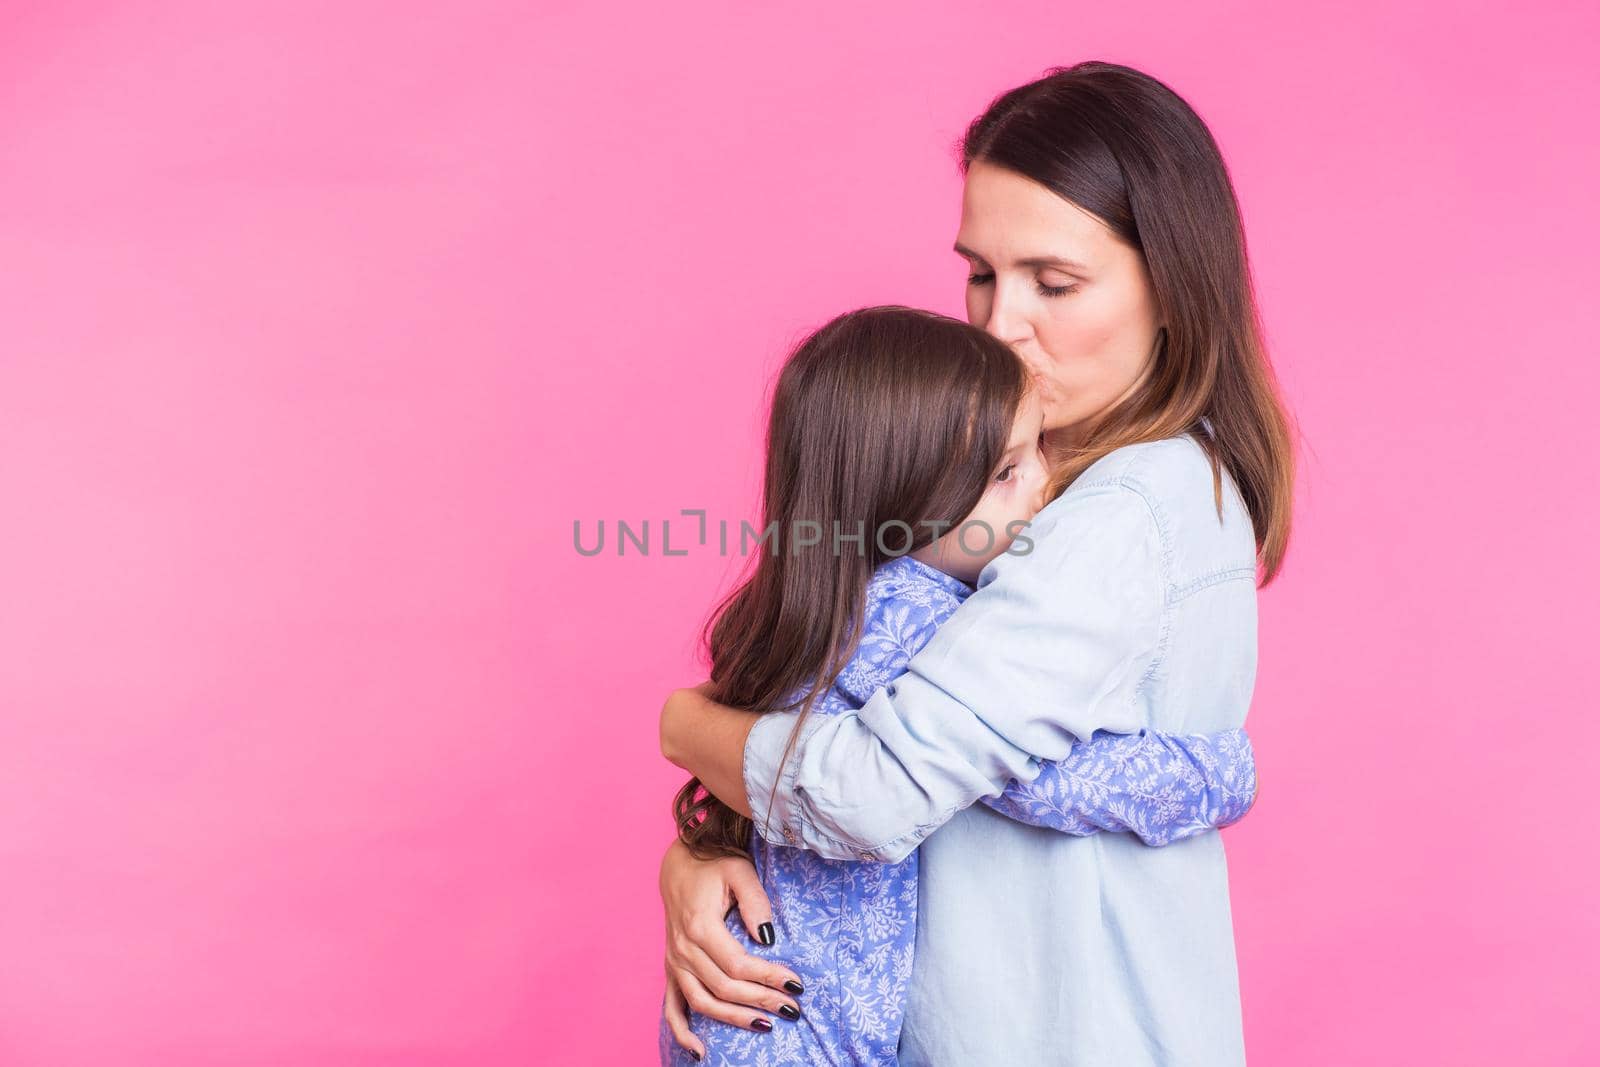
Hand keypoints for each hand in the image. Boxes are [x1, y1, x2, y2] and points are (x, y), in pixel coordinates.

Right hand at [659, 840, 803, 1056]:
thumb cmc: (713, 864)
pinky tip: (700, 1051)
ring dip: (734, 1019)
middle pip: (725, 987)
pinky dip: (682, 1031)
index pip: (739, 964)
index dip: (768, 978)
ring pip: (703, 1002)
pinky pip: (671, 1007)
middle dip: (761, 1001)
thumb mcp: (739, 871)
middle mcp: (683, 949)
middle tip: (793, 1009)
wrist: (679, 863)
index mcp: (700, 926)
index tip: (796, 984)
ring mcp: (674, 961)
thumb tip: (767, 937)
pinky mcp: (671, 968)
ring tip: (767, 1026)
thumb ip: (755, 902)